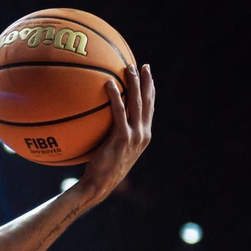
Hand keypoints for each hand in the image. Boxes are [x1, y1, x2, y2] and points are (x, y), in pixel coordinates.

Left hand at [78, 62, 154, 201]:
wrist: (99, 185)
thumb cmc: (102, 168)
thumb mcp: (113, 149)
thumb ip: (115, 133)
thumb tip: (101, 118)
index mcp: (143, 135)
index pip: (150, 108)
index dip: (151, 91)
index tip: (149, 75)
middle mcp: (143, 134)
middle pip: (148, 102)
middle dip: (147, 82)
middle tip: (144, 65)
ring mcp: (134, 137)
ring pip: (137, 104)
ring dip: (134, 84)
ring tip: (129, 68)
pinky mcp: (122, 138)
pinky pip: (119, 113)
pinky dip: (116, 97)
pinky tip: (109, 84)